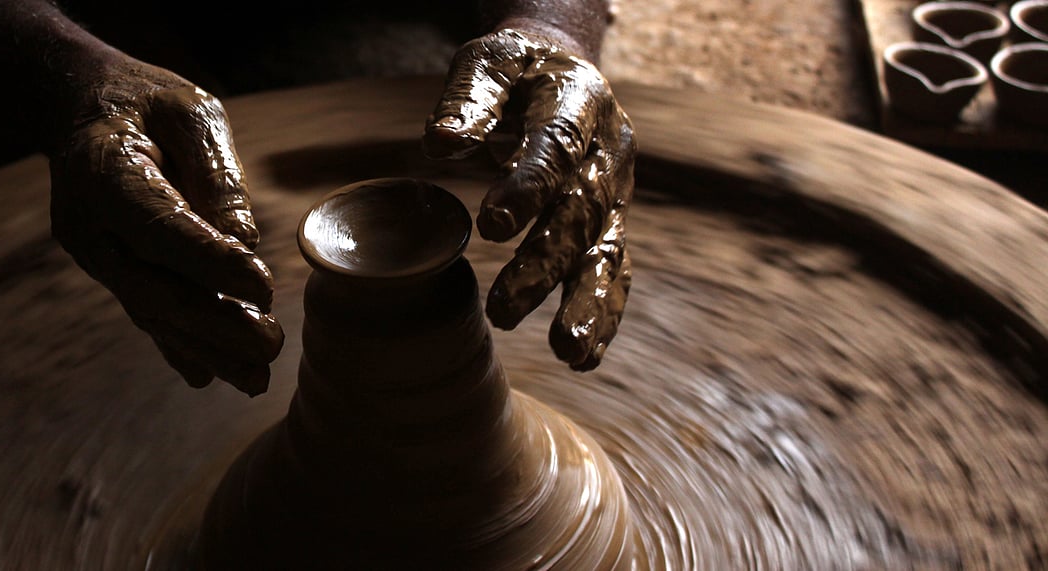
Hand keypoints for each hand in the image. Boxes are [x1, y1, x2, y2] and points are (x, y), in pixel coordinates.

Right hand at [49, 58, 282, 394]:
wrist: (83, 108)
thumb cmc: (147, 103)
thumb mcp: (189, 112)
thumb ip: (215, 174)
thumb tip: (245, 241)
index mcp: (104, 175)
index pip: (161, 230)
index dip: (211, 263)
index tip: (262, 288)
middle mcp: (91, 227)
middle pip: (153, 288)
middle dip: (214, 325)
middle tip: (270, 346)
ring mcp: (96, 255)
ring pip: (151, 312)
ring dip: (205, 349)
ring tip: (256, 379)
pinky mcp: (111, 270)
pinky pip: (145, 311)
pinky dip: (179, 345)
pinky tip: (210, 376)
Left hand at [423, 28, 634, 371]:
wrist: (563, 68)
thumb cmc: (517, 69)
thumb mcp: (490, 62)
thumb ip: (469, 99)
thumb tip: (441, 145)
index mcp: (579, 102)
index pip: (557, 147)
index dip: (529, 187)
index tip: (491, 226)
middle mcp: (608, 152)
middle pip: (582, 213)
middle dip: (546, 265)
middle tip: (504, 311)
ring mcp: (615, 192)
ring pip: (609, 252)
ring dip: (589, 305)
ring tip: (569, 353)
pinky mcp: (609, 222)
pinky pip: (612, 270)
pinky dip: (602, 315)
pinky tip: (584, 358)